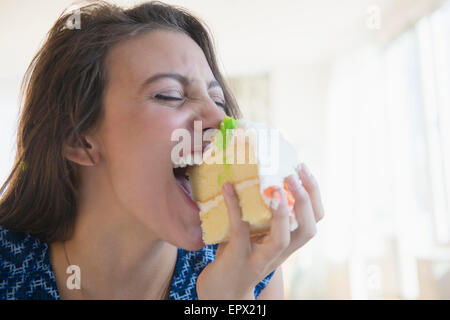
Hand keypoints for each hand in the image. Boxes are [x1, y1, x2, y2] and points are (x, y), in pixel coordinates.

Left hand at [196, 163, 324, 298]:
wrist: (223, 291)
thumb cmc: (239, 256)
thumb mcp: (257, 234)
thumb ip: (261, 213)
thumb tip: (253, 174)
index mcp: (288, 243)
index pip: (315, 219)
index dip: (314, 194)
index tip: (303, 169)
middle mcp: (280, 252)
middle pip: (308, 229)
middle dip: (305, 200)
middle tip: (293, 173)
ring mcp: (260, 258)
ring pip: (282, 239)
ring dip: (281, 213)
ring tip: (275, 188)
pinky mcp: (238, 258)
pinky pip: (240, 231)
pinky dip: (235, 207)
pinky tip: (228, 188)